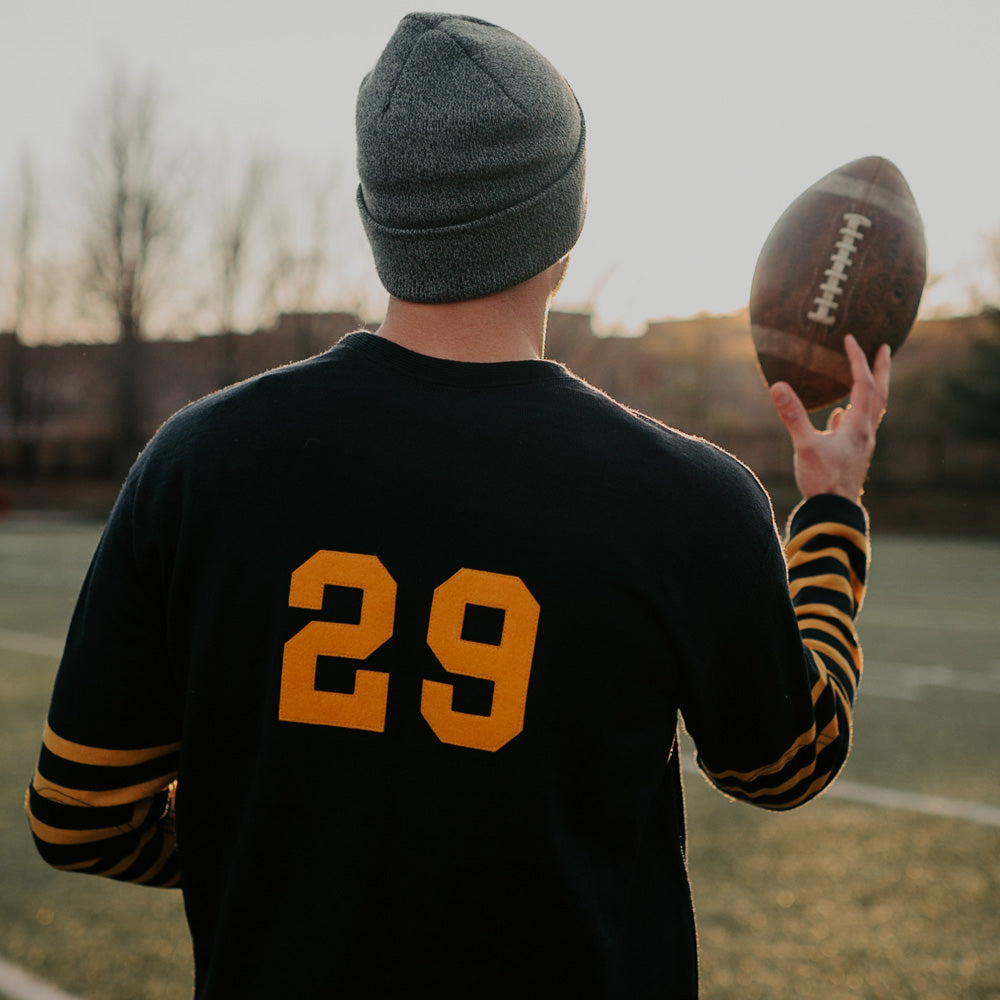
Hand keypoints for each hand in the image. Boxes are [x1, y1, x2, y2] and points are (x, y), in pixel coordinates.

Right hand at [769, 335, 891, 502]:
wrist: (834, 512)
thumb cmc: (822, 480)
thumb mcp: (804, 445)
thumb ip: (793, 415)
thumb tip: (777, 385)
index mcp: (858, 425)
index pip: (863, 384)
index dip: (857, 359)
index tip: (851, 339)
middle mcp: (865, 432)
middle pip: (879, 393)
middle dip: (882, 369)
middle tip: (885, 347)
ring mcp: (860, 445)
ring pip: (871, 410)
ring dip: (871, 390)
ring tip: (867, 377)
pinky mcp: (851, 456)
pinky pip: (856, 428)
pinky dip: (851, 415)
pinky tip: (839, 416)